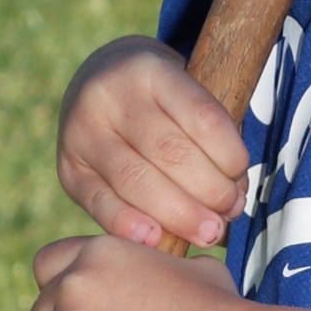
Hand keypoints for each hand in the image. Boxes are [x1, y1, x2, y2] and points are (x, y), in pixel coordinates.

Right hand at [56, 36, 249, 247]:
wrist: (99, 80)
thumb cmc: (162, 98)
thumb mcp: (185, 92)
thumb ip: (210, 137)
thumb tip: (231, 201)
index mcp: (151, 69)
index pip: (202, 117)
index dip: (230, 156)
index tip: (241, 177)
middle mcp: (110, 95)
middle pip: (170, 153)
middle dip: (210, 191)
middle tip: (230, 211)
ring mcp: (83, 132)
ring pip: (136, 181)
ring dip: (179, 214)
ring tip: (208, 231)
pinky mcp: (68, 168)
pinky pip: (100, 203)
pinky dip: (129, 225)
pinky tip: (155, 240)